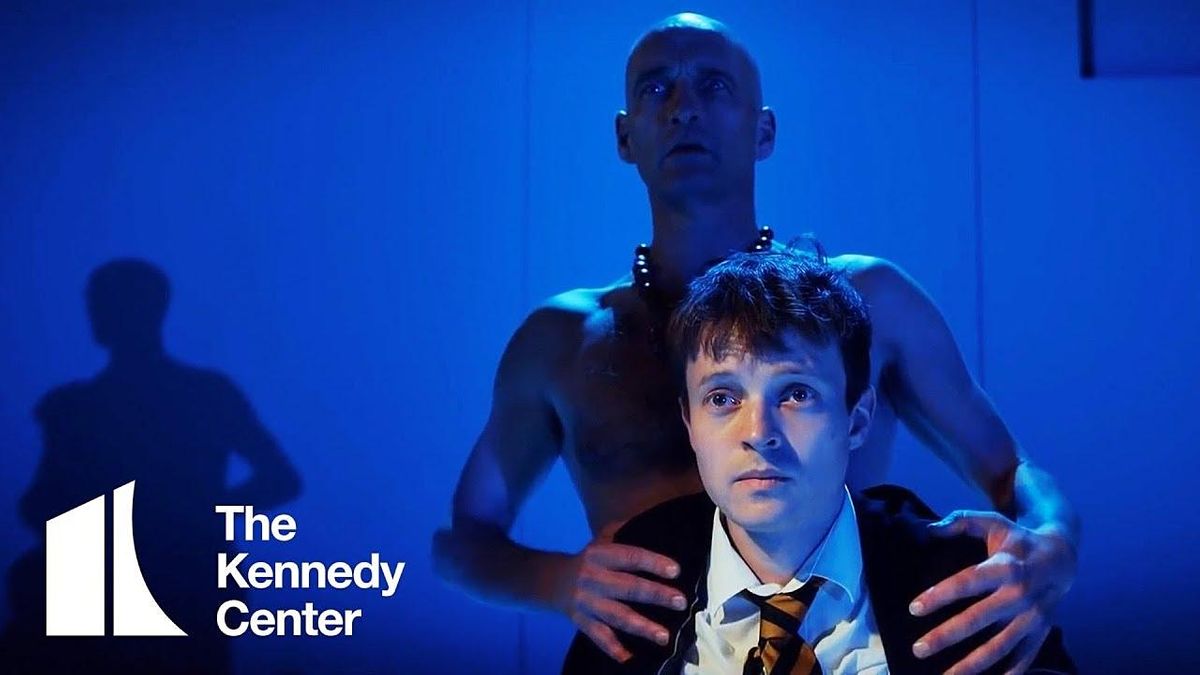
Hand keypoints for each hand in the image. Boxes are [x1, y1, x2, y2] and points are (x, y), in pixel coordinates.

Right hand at [556, 535, 687, 662]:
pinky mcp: (580, 621)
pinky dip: (613, 648)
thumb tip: (654, 517)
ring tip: (664, 636)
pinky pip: (598, 636)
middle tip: (680, 602)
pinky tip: (629, 658)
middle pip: (628, 587)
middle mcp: (593, 577)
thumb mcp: (600, 540)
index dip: (652, 562)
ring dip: (641, 626)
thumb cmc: (586, 559)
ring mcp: (586, 602)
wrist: (549, 581)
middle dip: (655, 595)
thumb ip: (623, 531)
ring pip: (616, 615)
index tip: (676, 570)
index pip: (630, 557)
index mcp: (600, 555)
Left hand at [909, 510, 1076, 674]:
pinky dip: (1011, 672)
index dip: (940, 595)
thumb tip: (928, 529)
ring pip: (1000, 645)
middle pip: (979, 619)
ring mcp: (1033, 616)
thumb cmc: (1016, 540)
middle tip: (919, 649)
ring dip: (973, 664)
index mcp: (1006, 566)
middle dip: (947, 636)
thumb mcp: (992, 523)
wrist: (1063, 556)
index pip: (968, 582)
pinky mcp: (1042, 630)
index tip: (914, 608)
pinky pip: (1025, 656)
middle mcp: (1020, 594)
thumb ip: (961, 521)